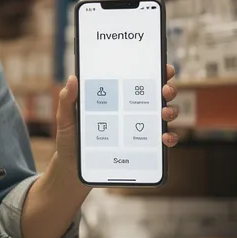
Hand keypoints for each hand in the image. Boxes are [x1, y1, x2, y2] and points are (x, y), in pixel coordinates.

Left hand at [51, 64, 181, 183]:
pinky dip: (169, 137)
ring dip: (171, 111)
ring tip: (164, 113)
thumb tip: (73, 78)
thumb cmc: (71, 140)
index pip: (138, 80)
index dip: (155, 71)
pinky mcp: (143, 148)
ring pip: (165, 115)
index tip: (164, 68)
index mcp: (117, 98)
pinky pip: (163, 141)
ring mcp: (140, 130)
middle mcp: (132, 111)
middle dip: (168, 88)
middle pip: (158, 95)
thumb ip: (67, 100)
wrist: (74, 169)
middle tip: (164, 90)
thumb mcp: (65, 119)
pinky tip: (164, 138)